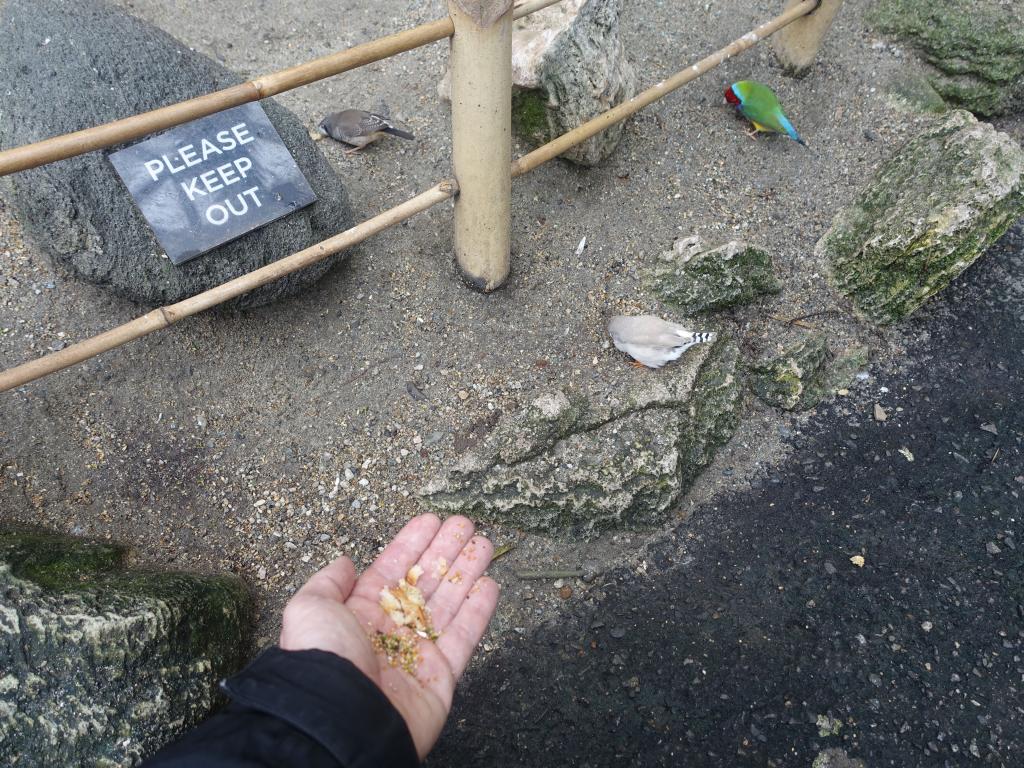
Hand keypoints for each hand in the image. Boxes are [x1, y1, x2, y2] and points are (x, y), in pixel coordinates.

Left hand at [279, 514, 498, 758]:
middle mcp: (391, 630)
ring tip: (484, 544)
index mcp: (360, 612)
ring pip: (449, 604)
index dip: (413, 543)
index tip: (432, 520)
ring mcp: (418, 653)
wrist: (340, 718)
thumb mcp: (310, 608)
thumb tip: (344, 562)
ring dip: (467, 571)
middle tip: (466, 524)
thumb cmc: (323, 659)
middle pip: (426, 582)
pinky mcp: (442, 677)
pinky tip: (490, 584)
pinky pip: (464, 638)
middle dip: (446, 551)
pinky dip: (478, 611)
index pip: (393, 569)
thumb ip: (328, 582)